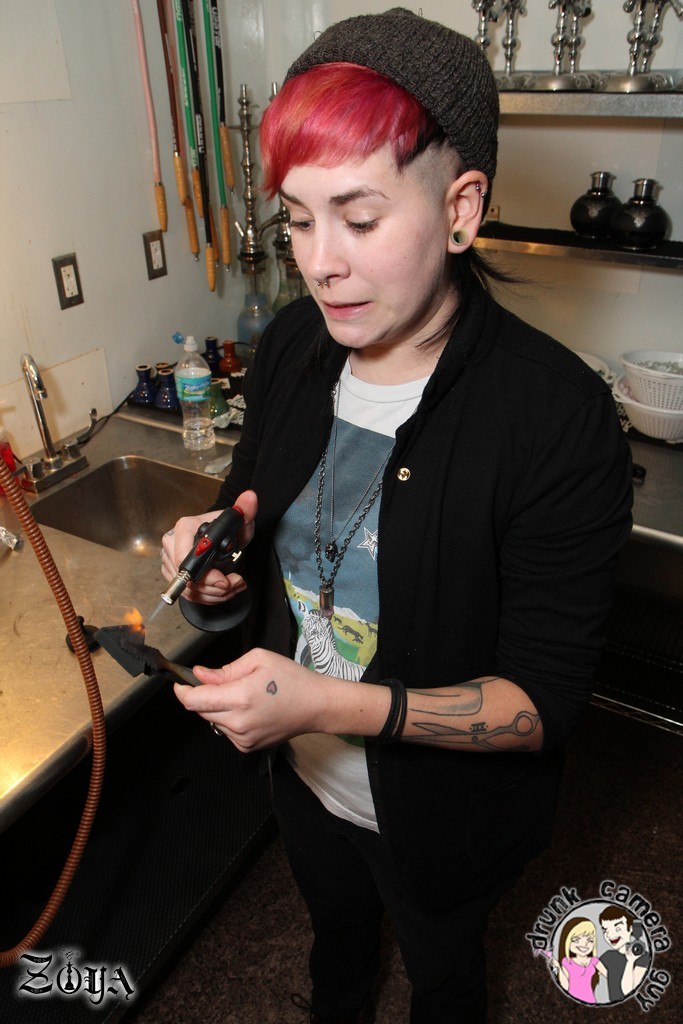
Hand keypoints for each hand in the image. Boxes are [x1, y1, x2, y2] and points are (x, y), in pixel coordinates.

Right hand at [160, 489, 256, 604]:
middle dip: (216, 587)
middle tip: (235, 583)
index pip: (185, 559)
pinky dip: (208, 596)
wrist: (220, 535)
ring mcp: (170, 559)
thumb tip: (250, 498)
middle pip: (188, 578)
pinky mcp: (172, 573)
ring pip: (189, 590)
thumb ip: (245, 510)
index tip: (224, 580)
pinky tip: (222, 589)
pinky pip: (188, 594)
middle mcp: (172, 543)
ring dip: (215, 594)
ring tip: (233, 585)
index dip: (205, 575)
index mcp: (184, 528)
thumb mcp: (240, 520)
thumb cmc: (227, 528)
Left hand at [174, 648, 329, 751]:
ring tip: (243, 696)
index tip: (180, 683)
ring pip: (213, 721)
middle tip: (222, 683)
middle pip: (201, 711)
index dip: (182, 691)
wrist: (316, 706)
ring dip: (218, 708)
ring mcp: (243, 738)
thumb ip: (226, 669)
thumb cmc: (291, 678)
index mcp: (240, 698)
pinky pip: (226, 731)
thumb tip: (200, 675)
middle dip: (203, 696)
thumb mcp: (259, 660)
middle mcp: (239, 722)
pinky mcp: (247, 747)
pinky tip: (249, 710)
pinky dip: (229, 719)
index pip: (195, 701)